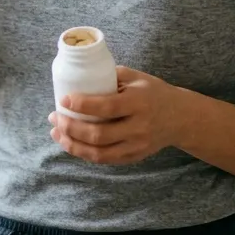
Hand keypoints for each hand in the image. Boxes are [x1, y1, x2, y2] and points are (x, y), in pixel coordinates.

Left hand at [49, 66, 184, 164]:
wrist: (180, 117)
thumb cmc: (154, 92)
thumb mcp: (137, 77)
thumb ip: (110, 76)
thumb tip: (79, 75)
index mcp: (139, 102)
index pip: (106, 107)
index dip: (81, 105)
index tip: (63, 100)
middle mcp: (139, 127)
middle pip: (98, 135)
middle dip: (71, 128)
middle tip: (54, 117)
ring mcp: (137, 145)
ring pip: (99, 153)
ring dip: (73, 145)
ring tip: (56, 133)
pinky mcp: (134, 156)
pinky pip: (105, 159)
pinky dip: (85, 153)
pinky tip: (71, 143)